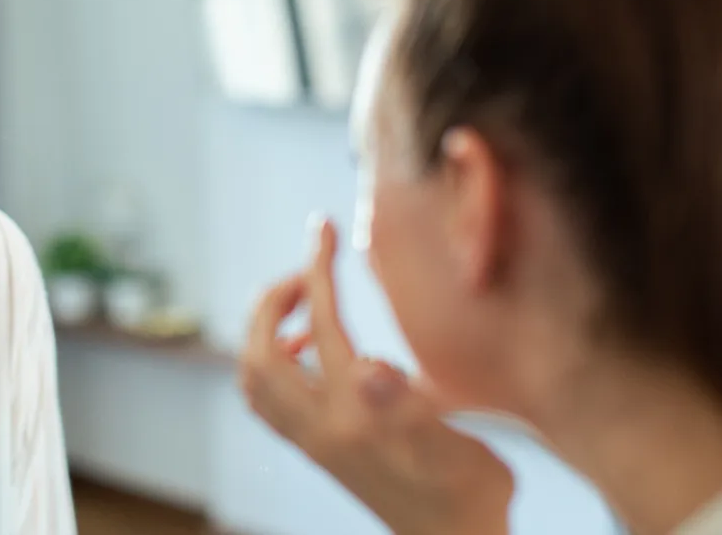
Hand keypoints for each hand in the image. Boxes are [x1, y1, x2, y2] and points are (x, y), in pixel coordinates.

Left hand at [239, 220, 512, 534]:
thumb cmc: (469, 493)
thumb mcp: (455, 445)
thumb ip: (409, 404)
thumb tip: (371, 368)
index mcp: (356, 414)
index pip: (322, 323)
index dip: (318, 267)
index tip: (322, 228)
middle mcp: (320, 428)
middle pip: (260, 350)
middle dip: (273, 299)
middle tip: (307, 271)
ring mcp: (310, 441)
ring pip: (252, 377)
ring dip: (263, 331)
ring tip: (304, 307)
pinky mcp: (313, 451)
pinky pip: (265, 400)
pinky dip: (269, 362)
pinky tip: (309, 352)